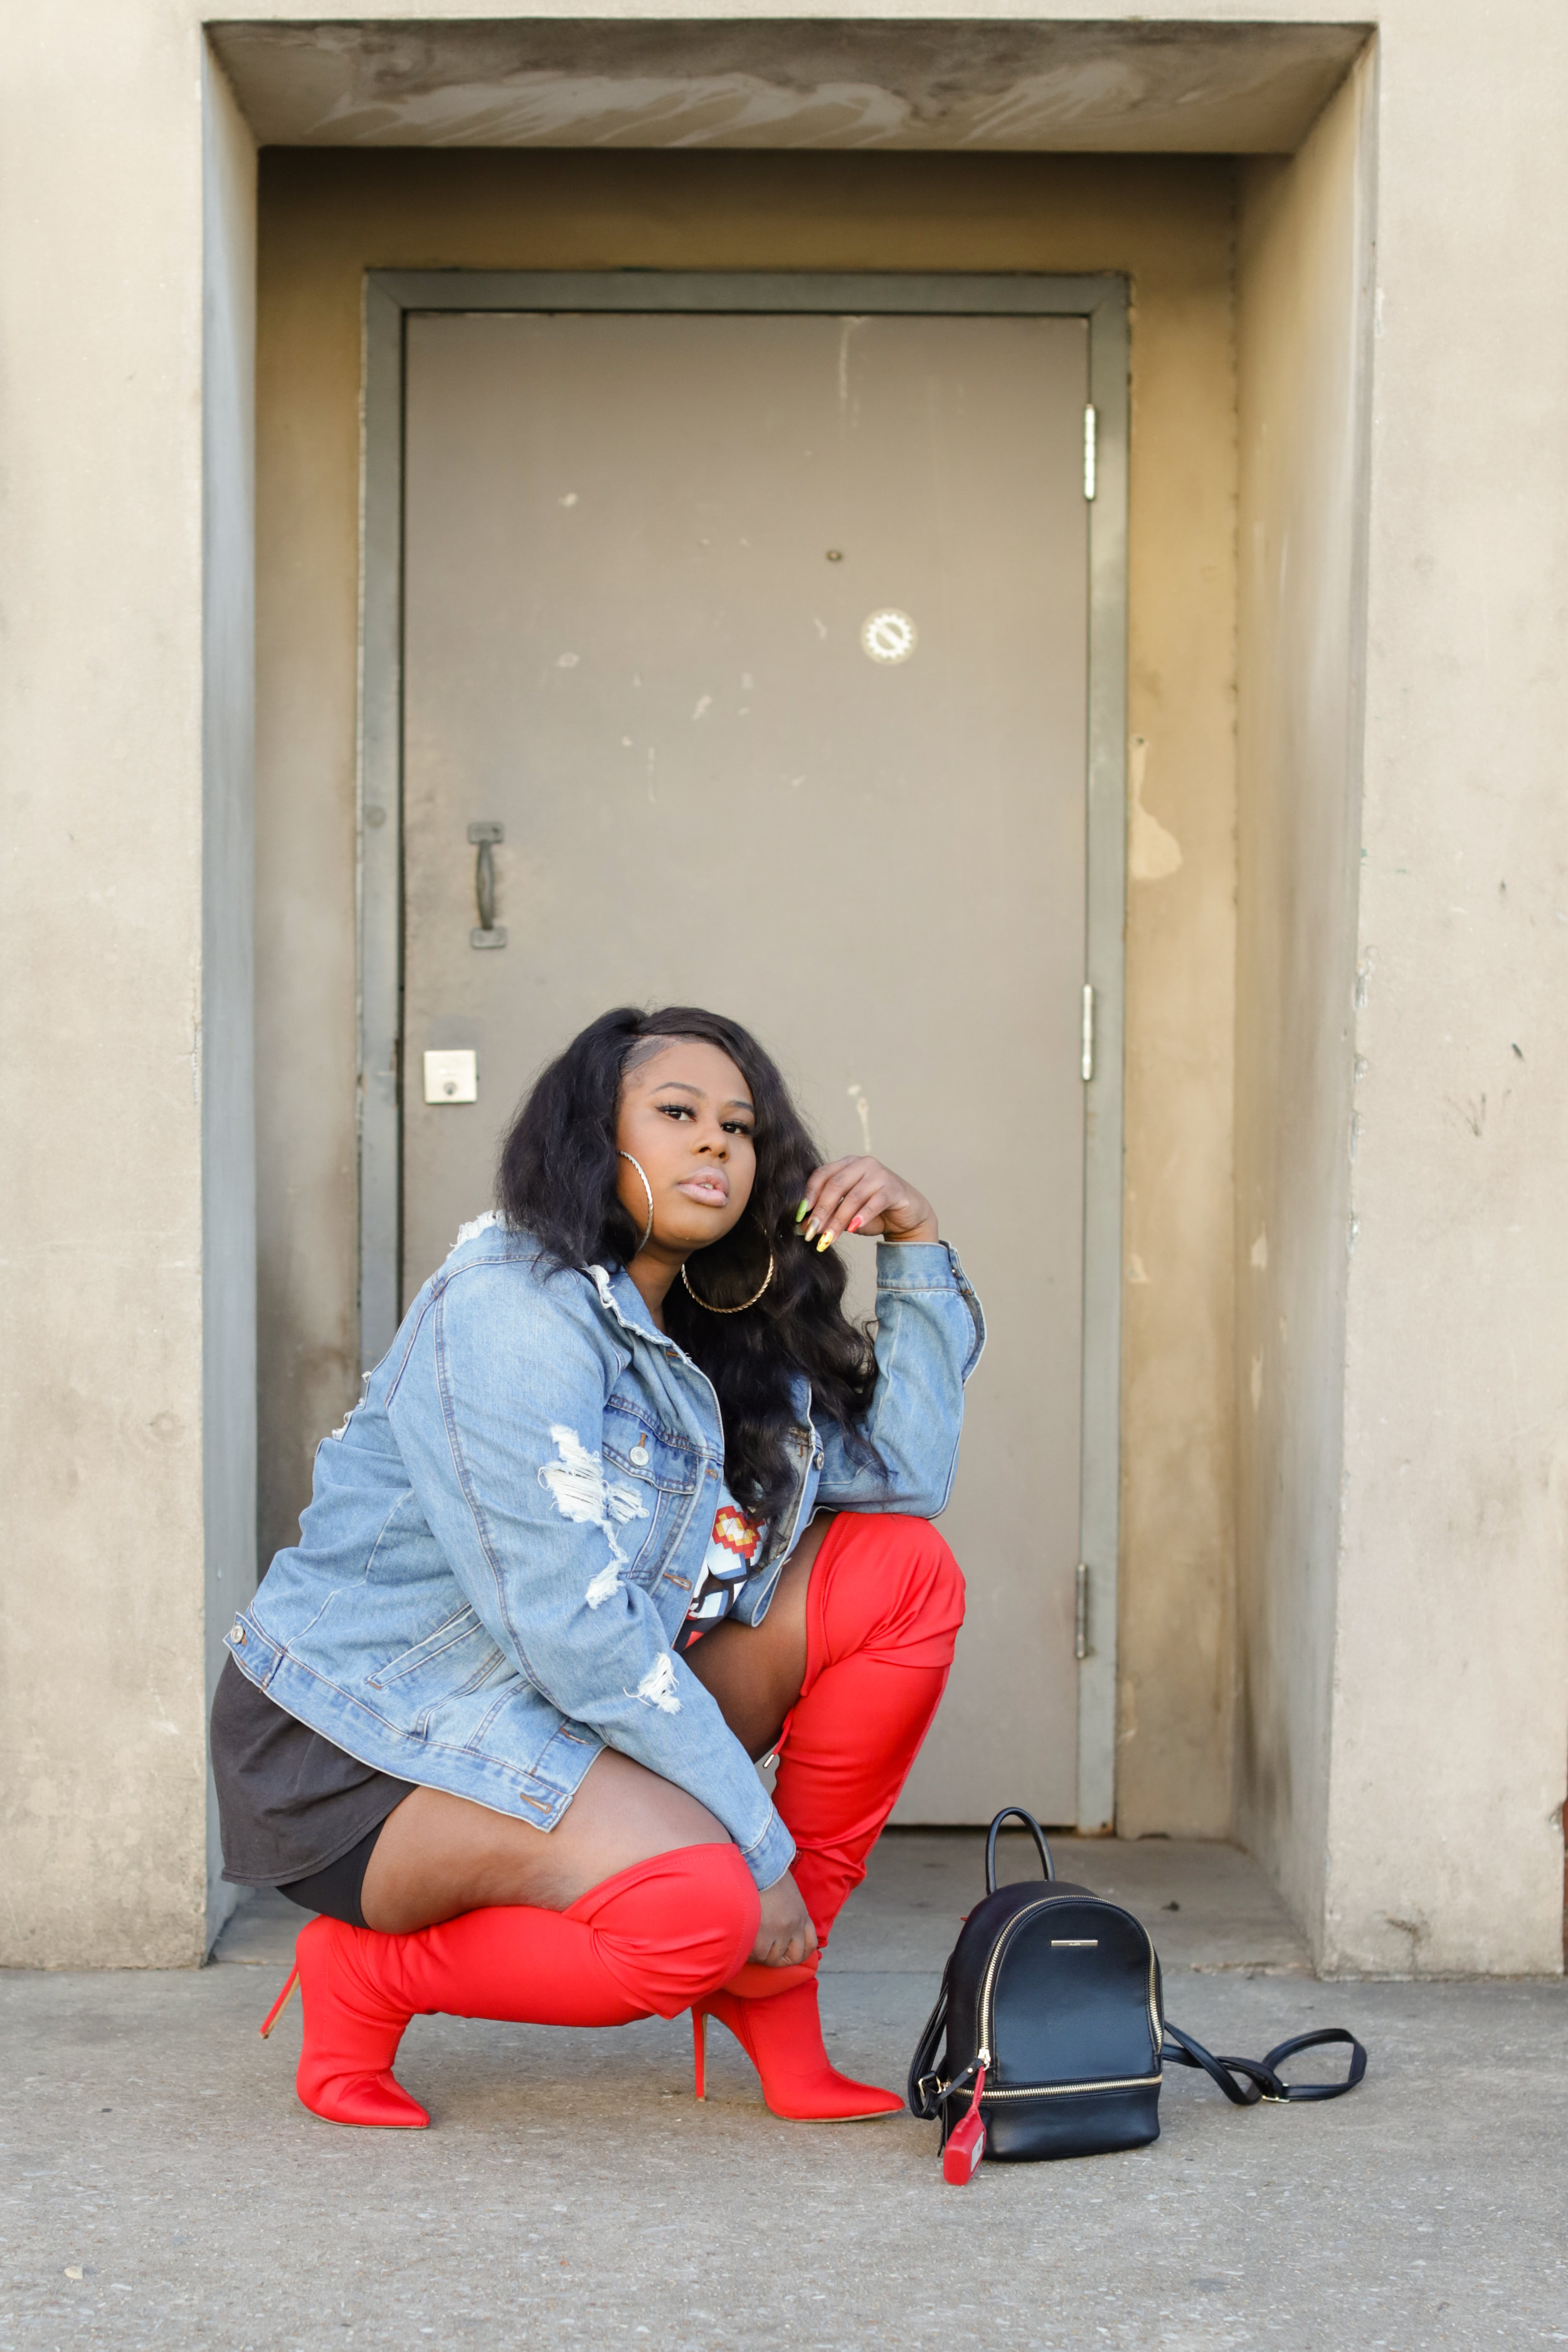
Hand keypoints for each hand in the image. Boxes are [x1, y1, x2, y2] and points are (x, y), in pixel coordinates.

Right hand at [753, 1871, 818, 1967]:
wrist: (755, 1862)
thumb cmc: (765, 1872)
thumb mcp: (785, 1890)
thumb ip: (786, 1908)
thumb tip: (774, 1919)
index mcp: (801, 1913)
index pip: (810, 1944)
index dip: (798, 1952)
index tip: (785, 1951)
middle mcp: (794, 1925)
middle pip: (793, 1957)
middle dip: (778, 1957)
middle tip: (762, 1950)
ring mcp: (780, 1932)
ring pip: (771, 1958)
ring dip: (759, 1954)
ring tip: (747, 1941)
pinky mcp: (763, 1937)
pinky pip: (756, 1956)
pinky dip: (748, 1952)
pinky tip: (741, 1939)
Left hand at [796, 1157, 937, 1250]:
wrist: (906, 1218)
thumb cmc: (872, 1214)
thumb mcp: (845, 1215)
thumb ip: (827, 1217)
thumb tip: (802, 1228)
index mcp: (846, 1164)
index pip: (822, 1175)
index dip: (808, 1195)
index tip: (799, 1216)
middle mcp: (862, 1164)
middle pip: (835, 1185)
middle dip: (821, 1210)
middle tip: (812, 1231)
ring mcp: (880, 1174)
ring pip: (853, 1196)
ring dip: (838, 1219)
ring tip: (829, 1238)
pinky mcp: (894, 1188)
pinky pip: (875, 1202)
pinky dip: (862, 1216)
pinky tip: (852, 1229)